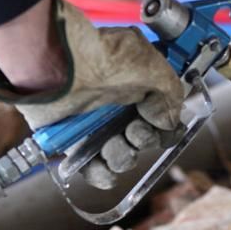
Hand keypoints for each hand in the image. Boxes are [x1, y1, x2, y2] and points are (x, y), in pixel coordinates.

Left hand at [0, 0, 183, 187]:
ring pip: (120, 157)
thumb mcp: (152, 66)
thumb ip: (171, 95)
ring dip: (122, 156)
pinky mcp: (72, 140)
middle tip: (133, 131)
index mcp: (137, 88)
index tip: (160, 126)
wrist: (59, 64)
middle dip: (142, 140)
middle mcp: (116, 107)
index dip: (163, 129)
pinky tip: (103, 166)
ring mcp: (94, 125)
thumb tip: (168, 120)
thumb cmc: (102, 56)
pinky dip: (101, 173)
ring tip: (112, 143)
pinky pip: (93, 168)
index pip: (159, 119)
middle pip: (141, 141)